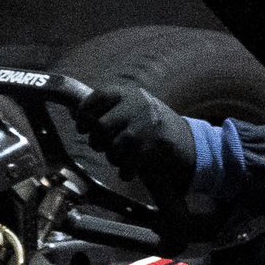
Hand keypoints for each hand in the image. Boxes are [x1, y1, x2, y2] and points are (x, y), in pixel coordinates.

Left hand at [74, 84, 193, 210]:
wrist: (189, 140)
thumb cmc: (152, 125)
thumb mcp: (132, 108)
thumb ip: (107, 110)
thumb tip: (74, 113)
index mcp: (129, 93)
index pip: (98, 97)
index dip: (84, 113)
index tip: (81, 126)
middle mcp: (137, 105)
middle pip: (101, 125)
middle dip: (96, 140)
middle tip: (99, 145)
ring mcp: (146, 125)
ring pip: (114, 146)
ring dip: (112, 156)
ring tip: (116, 157)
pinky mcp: (154, 145)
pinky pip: (128, 161)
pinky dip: (125, 170)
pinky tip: (128, 171)